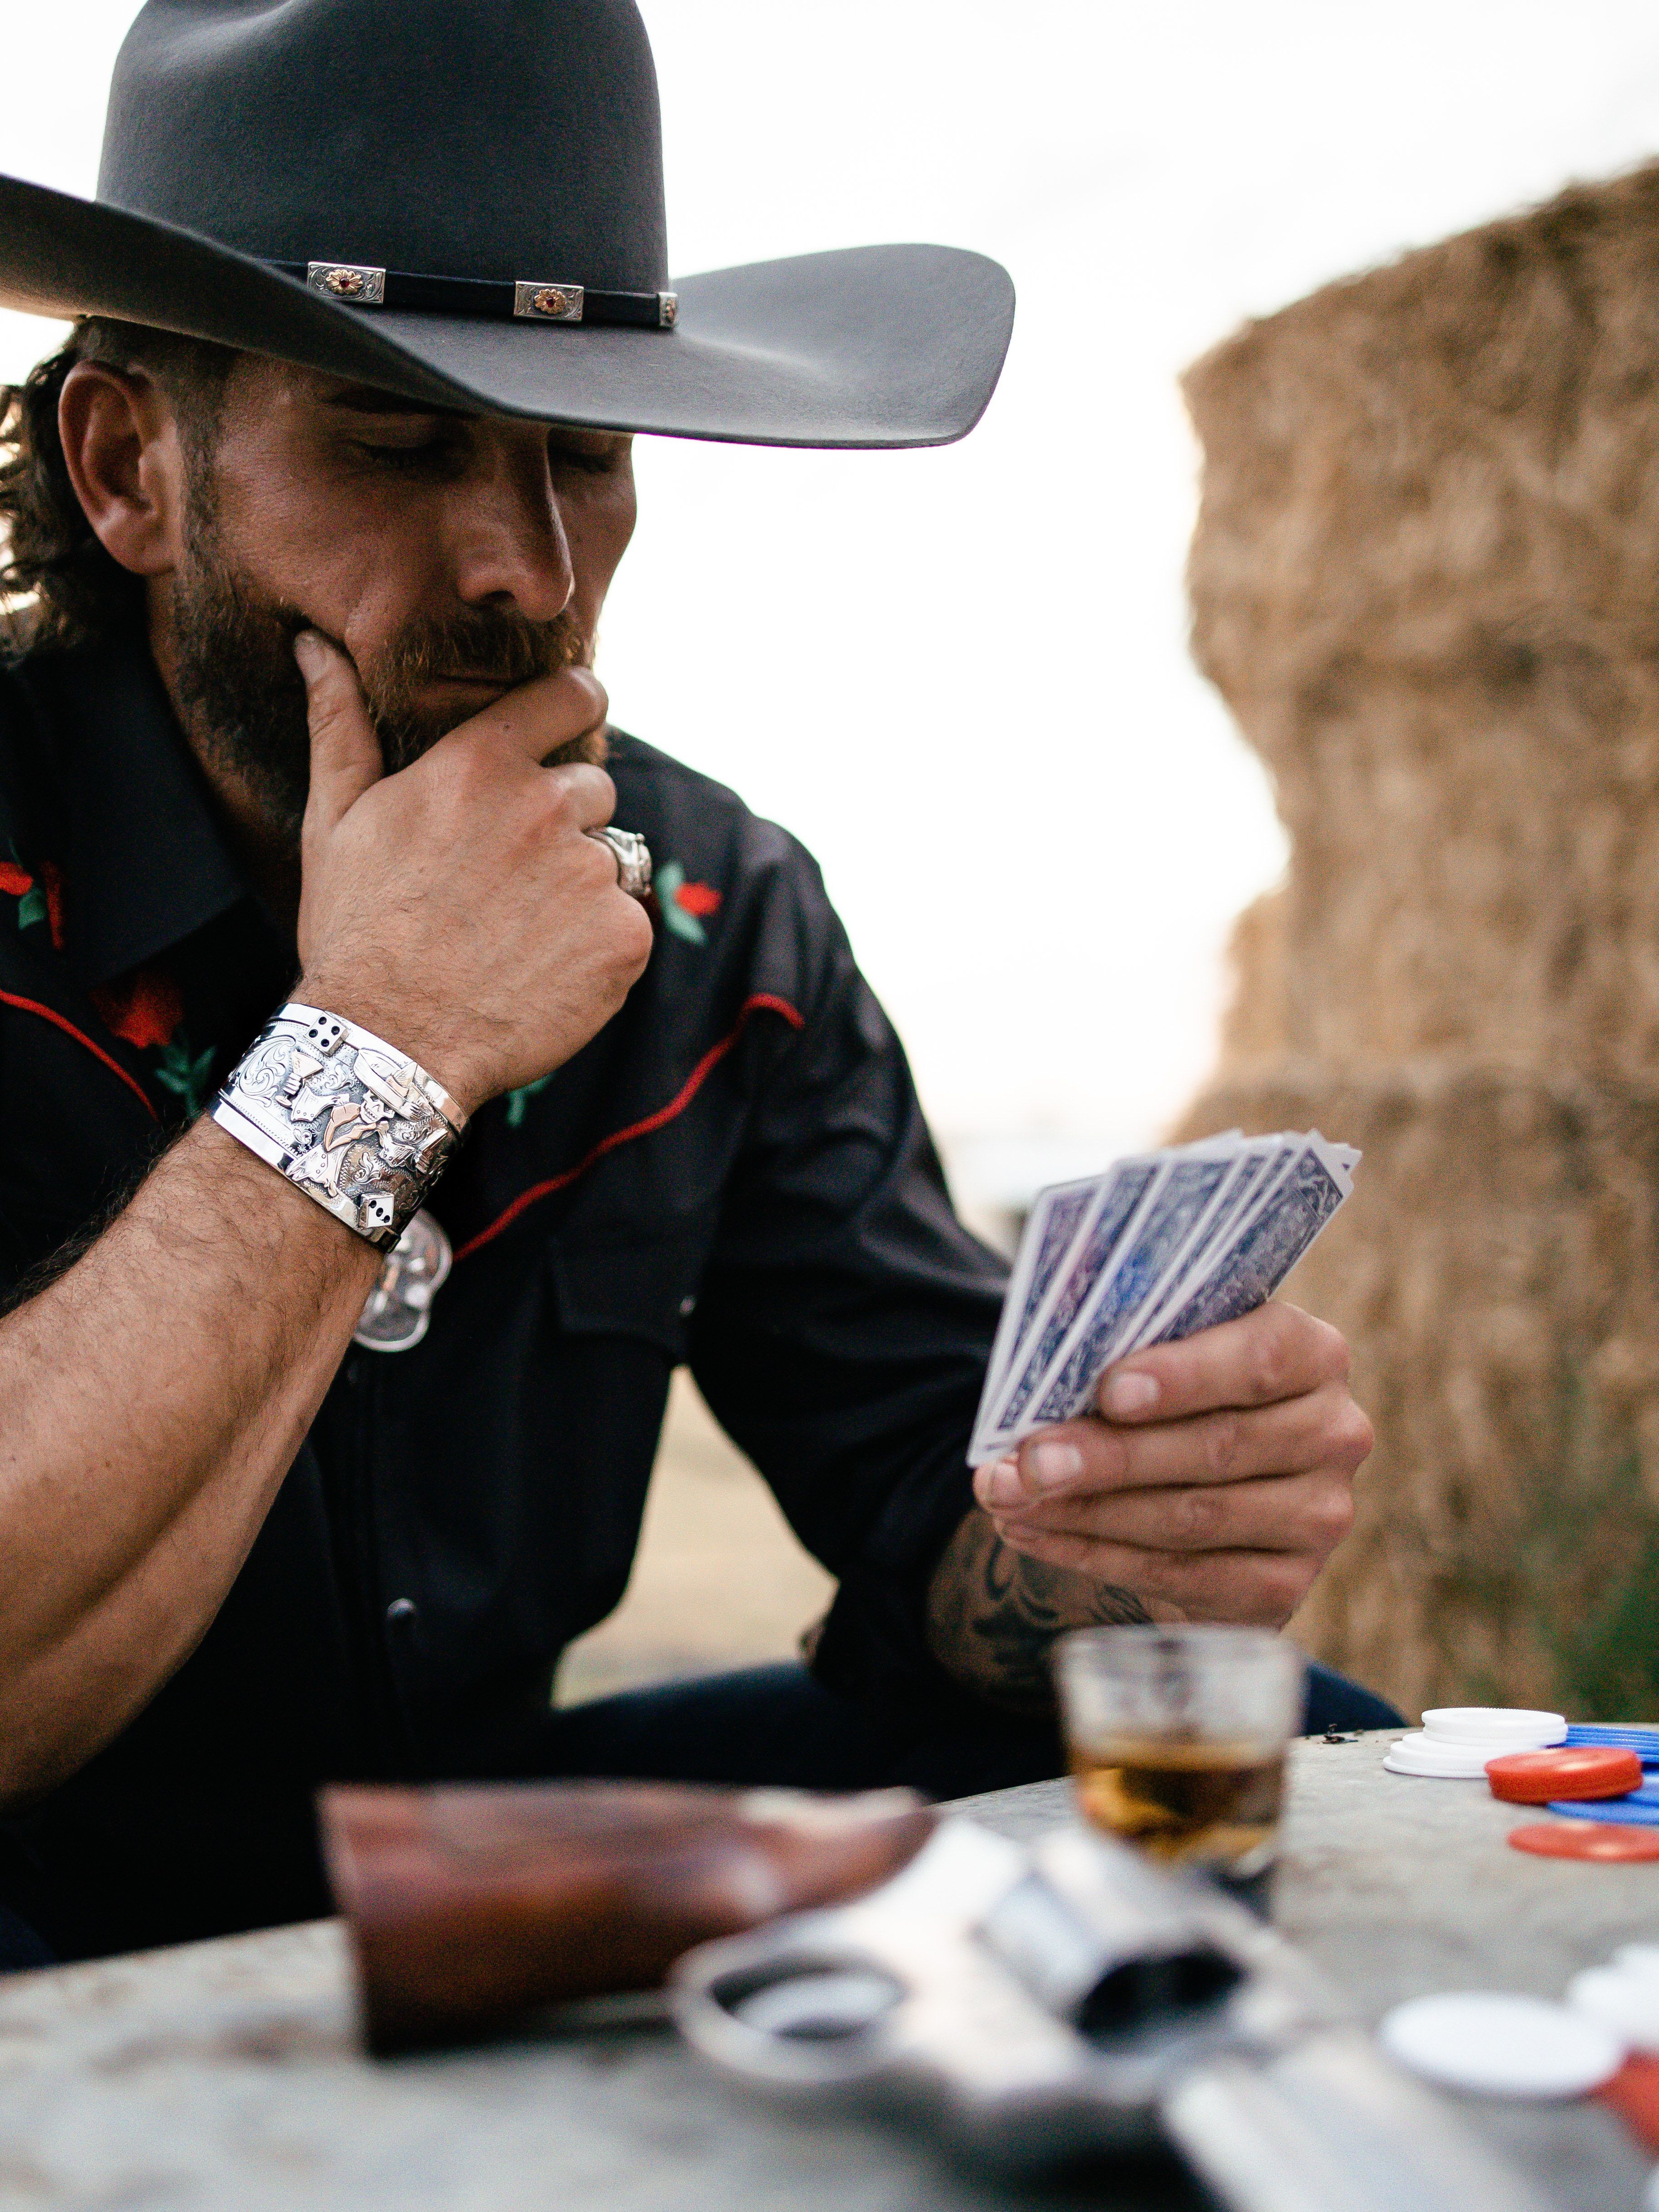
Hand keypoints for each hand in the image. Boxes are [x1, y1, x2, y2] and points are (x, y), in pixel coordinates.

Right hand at [292, 632, 653, 1112]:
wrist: (388, 1046)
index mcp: (479, 764)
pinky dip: (598, 948)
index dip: (578, 705)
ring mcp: (591, 874)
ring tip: (517, 935)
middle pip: (593, 788)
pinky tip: (542, 974)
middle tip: (505, 882)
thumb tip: (317, 648)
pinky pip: (627, 924)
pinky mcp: (624, 937)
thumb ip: (340, 727)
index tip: (574, 720)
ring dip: (579, 890)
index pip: (571, 694)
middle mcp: (546, 807)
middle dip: (562, 824)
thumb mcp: (335, 822)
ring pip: (611, 861)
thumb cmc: (355, 933)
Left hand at [971, 1302, 1370, 1627]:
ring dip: (1086, 1510)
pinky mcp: (1282, 1585)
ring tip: (1008, 1496)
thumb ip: (1129, 1354)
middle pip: (1215, 1447)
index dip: (1184, 1376)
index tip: (1108, 1391)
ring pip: (1192, 1517)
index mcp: (1312, 1354)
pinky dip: (1094, 1555)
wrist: (1208, 1483)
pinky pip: (1180, 1575)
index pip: (1259, 1359)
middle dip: (1108, 1456)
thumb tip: (1042, 1381)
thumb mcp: (1166, 1356)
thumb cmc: (1175, 1397)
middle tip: (1028, 1462)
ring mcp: (1317, 1517)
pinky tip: (1033, 1533)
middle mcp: (1332, 1434)